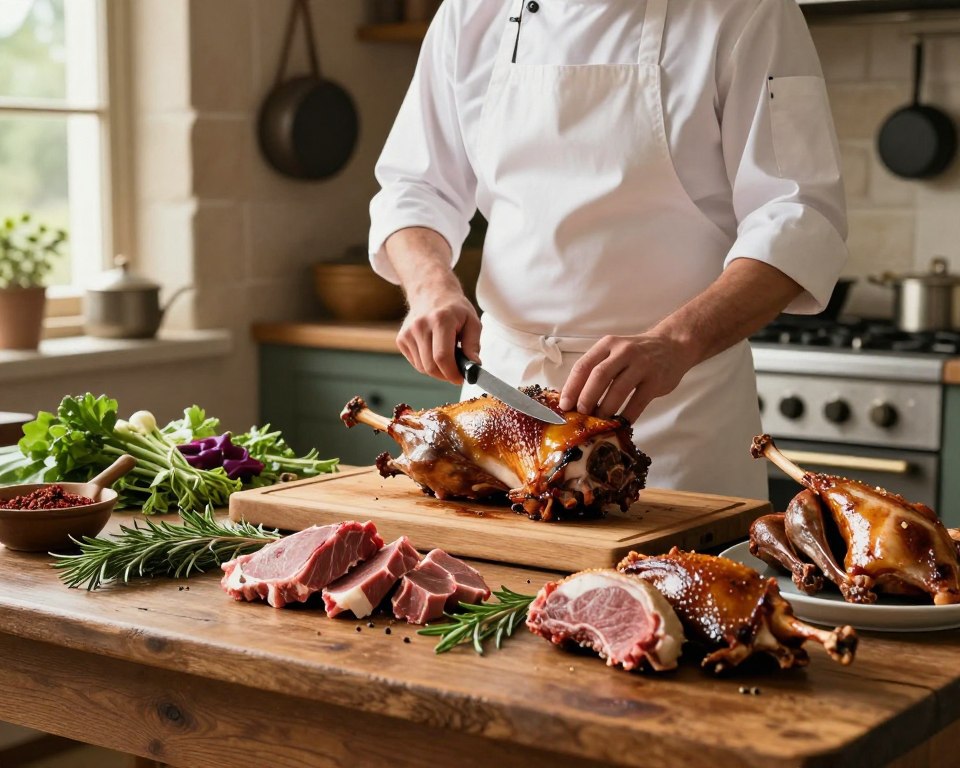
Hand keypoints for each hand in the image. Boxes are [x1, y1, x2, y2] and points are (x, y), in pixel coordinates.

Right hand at [398, 283, 480, 384]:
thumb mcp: (472, 321)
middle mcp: (420, 326)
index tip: (460, 378)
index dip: (452, 373)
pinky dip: (426, 364)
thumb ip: (473, 344)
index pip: (442, 357)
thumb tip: (473, 366)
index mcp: (440, 320)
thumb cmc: (454, 308)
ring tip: (446, 357)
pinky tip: (434, 351)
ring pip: (422, 367)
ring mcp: (408, 332)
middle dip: (445, 375)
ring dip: (436, 370)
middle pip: (430, 366)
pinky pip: (415, 363)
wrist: (432, 292)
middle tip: (455, 371)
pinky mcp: (401, 339)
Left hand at [559, 333, 695, 422]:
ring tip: (598, 422)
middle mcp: (623, 352)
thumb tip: (572, 398)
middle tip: (581, 415)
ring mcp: (642, 365)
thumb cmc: (636, 354)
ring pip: (618, 389)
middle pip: (599, 376)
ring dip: (605, 409)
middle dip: (586, 398)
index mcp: (607, 345)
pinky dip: (627, 416)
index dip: (571, 387)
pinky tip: (619, 424)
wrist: (672, 345)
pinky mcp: (656, 380)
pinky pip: (638, 402)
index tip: (564, 406)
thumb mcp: (614, 353)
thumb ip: (596, 370)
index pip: (583, 365)